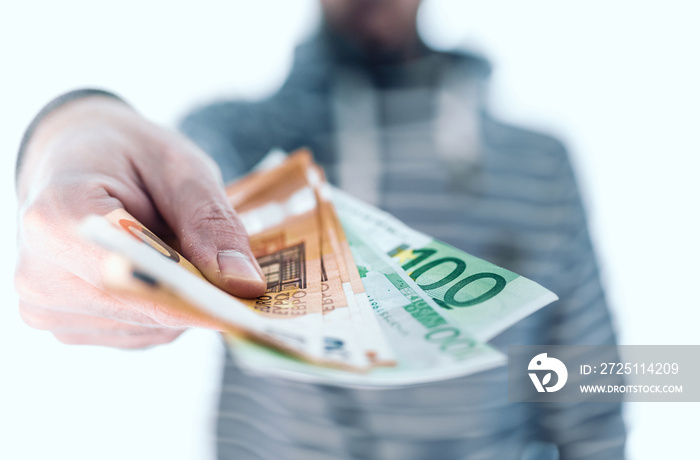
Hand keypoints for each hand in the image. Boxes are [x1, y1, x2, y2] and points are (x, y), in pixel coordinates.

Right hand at [15, 95, 266, 347]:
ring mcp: (51, 309)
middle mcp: (41, 275)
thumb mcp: (181, 169)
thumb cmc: (130, 156)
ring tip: (174, 246)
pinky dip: (168, 306)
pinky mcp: (71, 328)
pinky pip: (145, 331)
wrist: (80, 161)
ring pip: (152, 325)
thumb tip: (245, 284)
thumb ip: (211, 223)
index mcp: (55, 218)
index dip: (190, 289)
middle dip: (198, 289)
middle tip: (230, 262)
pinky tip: (160, 269)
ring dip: (183, 295)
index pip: (126, 273)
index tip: (246, 294)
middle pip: (144, 307)